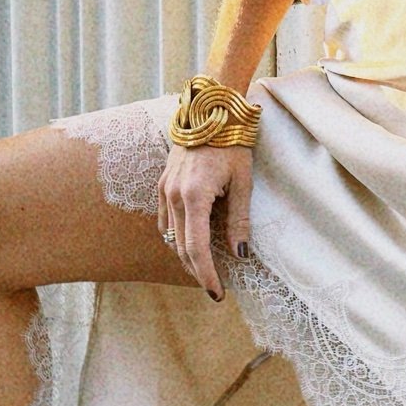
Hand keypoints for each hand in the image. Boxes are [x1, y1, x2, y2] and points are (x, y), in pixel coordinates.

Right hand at [159, 143, 255, 299]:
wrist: (210, 113)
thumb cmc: (232, 144)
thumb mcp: (243, 182)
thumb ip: (238, 220)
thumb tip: (239, 254)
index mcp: (194, 195)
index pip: (196, 247)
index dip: (206, 274)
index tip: (216, 292)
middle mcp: (173, 195)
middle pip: (181, 247)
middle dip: (198, 271)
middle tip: (215, 288)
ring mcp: (164, 189)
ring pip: (171, 237)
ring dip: (186, 256)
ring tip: (205, 269)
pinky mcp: (163, 185)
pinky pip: (166, 221)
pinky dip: (178, 238)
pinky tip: (192, 244)